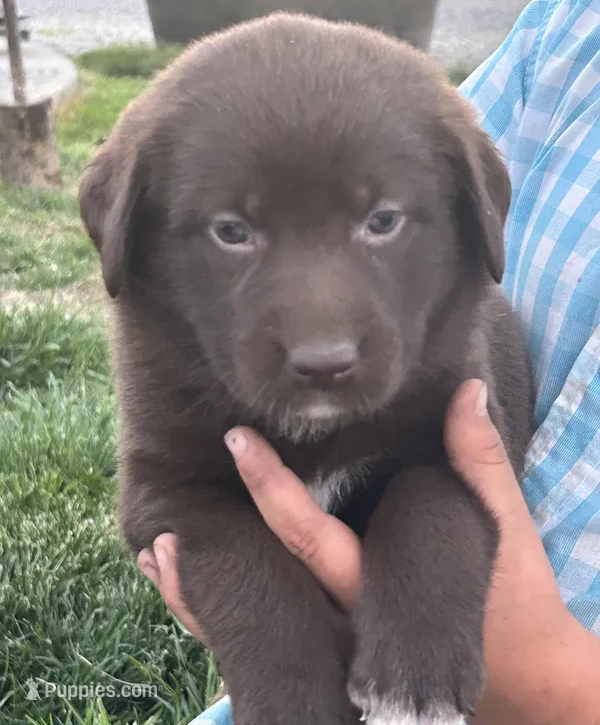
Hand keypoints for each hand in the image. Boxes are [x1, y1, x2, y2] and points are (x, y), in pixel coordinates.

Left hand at [138, 380, 599, 722]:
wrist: (521, 684)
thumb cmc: (512, 601)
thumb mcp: (501, 527)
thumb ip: (477, 458)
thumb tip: (466, 391)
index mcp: (377, 584)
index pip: (310, 535)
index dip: (270, 485)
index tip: (237, 438)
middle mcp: (346, 622)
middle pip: (268, 584)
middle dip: (216, 553)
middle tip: (167, 519)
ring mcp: (335, 648)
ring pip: (256, 628)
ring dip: (200, 597)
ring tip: (157, 556)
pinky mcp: (332, 661)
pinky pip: (266, 648)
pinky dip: (221, 622)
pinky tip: (192, 593)